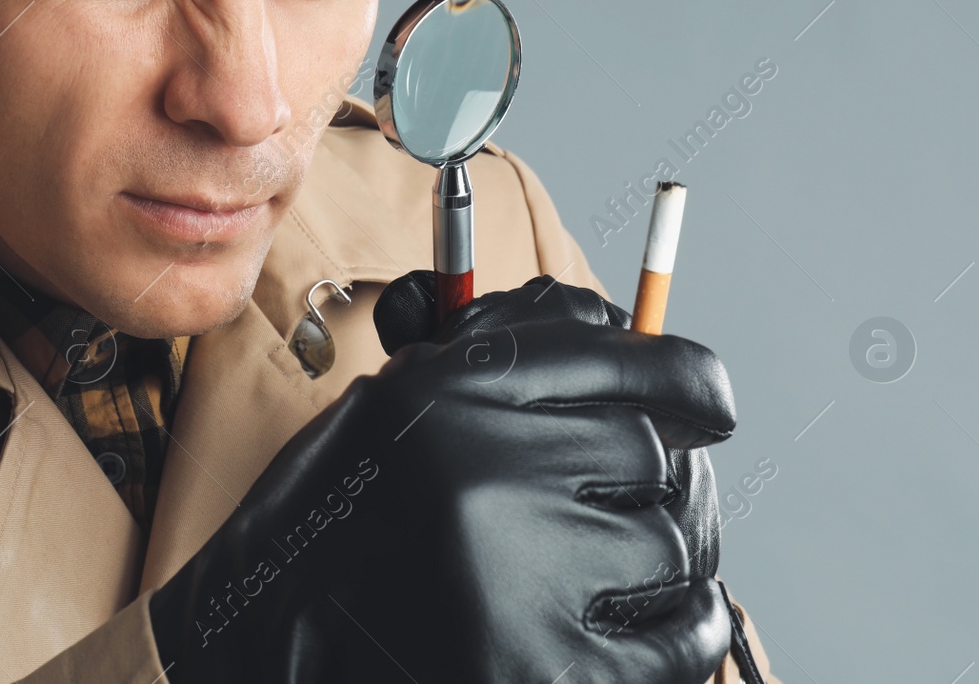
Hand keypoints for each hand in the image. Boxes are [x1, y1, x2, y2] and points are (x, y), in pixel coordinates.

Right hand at [148, 271, 735, 682]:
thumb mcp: (390, 414)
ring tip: (595, 581)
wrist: (270, 660)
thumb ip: (497, 361)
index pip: (623, 357)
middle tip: (614, 511)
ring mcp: (519, 582)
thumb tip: (622, 329)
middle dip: (647, 484)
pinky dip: (683, 634)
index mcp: (444, 397)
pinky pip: (688, 636)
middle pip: (655, 454)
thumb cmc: (331, 537)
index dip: (685, 377)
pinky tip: (628, 633)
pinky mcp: (546, 674)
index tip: (708, 401)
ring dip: (657, 564)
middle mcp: (483, 474)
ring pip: (675, 544)